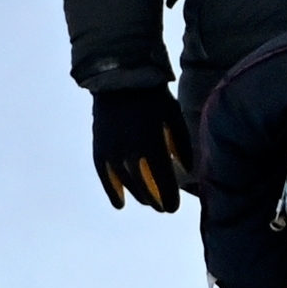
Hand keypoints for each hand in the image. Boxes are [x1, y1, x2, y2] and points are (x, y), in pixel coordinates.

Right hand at [91, 86, 188, 211]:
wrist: (120, 79)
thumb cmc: (154, 99)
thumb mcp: (175, 118)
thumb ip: (182, 146)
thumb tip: (188, 172)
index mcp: (152, 144)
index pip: (163, 180)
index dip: (169, 197)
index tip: (174, 208)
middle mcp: (129, 151)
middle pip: (143, 185)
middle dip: (155, 200)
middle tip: (164, 208)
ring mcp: (111, 150)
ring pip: (125, 182)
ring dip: (137, 196)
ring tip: (148, 203)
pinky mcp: (98, 146)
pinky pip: (104, 174)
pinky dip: (111, 190)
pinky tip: (119, 205)